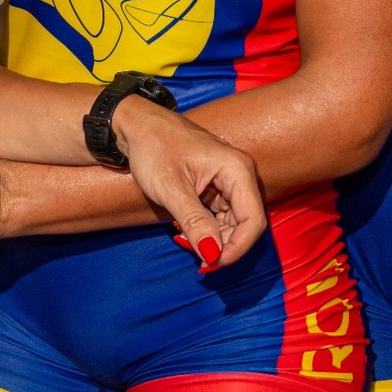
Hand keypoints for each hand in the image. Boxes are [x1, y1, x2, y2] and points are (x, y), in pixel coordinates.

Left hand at [113, 96, 265, 268]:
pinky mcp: (218, 185)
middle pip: (246, 224)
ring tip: (183, 238)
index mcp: (237, 169)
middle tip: (193, 257)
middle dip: (223, 245)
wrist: (138, 126)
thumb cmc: (154, 148)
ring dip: (213, 239)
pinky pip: (222, 215)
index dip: (236, 248)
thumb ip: (195, 222)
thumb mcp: (171, 188)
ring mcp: (230, 180)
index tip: (209, 264)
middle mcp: (240, 174)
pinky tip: (185, 229)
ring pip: (234, 222)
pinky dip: (207, 229)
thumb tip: (213, 255)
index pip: (253, 220)